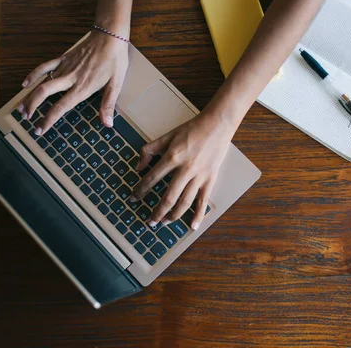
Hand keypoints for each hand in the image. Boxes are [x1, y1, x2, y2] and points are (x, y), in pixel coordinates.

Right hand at [17, 31, 128, 133]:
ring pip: (42, 82)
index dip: (48, 120)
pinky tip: (25, 84)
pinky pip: (44, 67)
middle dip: (33, 107)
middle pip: (45, 94)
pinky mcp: (63, 58)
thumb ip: (108, 105)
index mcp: (82, 87)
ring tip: (22, 108)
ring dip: (30, 95)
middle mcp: (70, 79)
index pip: (61, 107)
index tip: (40, 130)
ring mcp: (64, 67)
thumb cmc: (115, 61)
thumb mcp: (116, 84)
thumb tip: (108, 124)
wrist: (109, 36)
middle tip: (27, 119)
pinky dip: (33, 75)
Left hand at [130, 111, 235, 229]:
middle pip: (169, 197)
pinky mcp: (210, 179)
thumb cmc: (192, 129)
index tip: (133, 198)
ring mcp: (199, 176)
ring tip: (164, 222)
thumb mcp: (167, 135)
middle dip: (157, 212)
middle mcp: (185, 169)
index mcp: (172, 157)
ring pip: (185, 202)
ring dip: (173, 216)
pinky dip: (198, 214)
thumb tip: (138, 166)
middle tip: (149, 222)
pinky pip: (203, 200)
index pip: (152, 179)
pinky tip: (192, 226)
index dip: (140, 190)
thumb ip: (150, 149)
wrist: (217, 124)